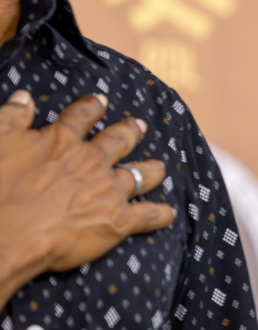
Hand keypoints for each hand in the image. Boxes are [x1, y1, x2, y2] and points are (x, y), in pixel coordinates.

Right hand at [0, 90, 174, 288]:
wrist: (6, 232)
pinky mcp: (116, 220)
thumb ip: (13, 117)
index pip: (82, 116)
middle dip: (130, 132)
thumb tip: (24, 96)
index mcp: (63, 141)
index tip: (101, 100)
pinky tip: (169, 214)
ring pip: (138, 175)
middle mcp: (92, 161)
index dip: (92, 107)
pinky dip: (159, 215)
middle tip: (139, 126)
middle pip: (119, 141)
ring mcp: (108, 190)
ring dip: (150, 170)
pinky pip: (146, 216)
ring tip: (160, 167)